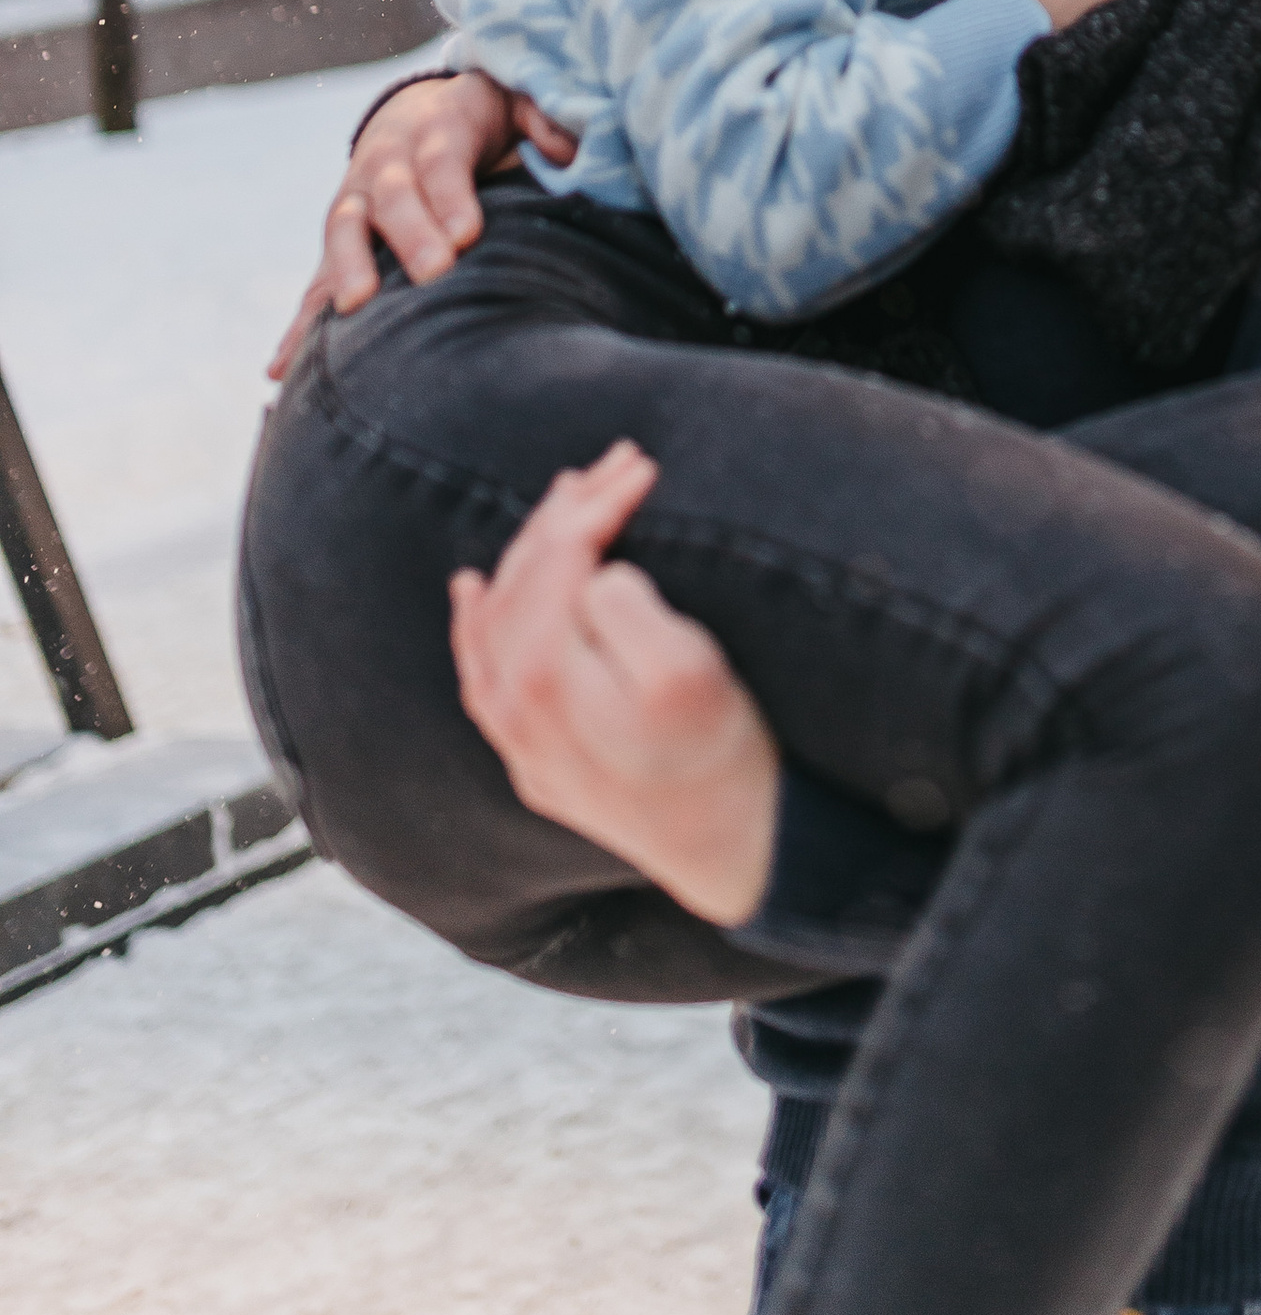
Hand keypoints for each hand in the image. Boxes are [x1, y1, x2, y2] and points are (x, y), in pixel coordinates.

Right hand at [268, 71, 577, 377]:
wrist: (414, 114)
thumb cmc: (481, 119)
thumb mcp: (514, 99)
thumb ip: (541, 115)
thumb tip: (566, 145)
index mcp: (435, 129)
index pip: (442, 160)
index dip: (450, 194)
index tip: (468, 234)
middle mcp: (387, 163)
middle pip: (392, 196)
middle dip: (409, 234)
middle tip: (433, 274)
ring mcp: (356, 202)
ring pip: (343, 231)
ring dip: (345, 269)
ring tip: (353, 310)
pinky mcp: (342, 243)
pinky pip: (316, 280)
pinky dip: (299, 322)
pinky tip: (284, 369)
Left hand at [449, 443, 781, 927]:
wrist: (734, 851)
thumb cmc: (722, 754)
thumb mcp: (689, 671)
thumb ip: (628, 608)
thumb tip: (594, 575)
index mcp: (544, 675)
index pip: (559, 558)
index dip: (600, 505)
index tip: (645, 468)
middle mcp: (512, 708)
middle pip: (521, 581)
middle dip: (567, 512)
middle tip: (620, 463)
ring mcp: (517, 738)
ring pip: (495, 619)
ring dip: (530, 552)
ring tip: (566, 494)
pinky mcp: (534, 760)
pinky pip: (480, 673)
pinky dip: (475, 622)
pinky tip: (471, 587)